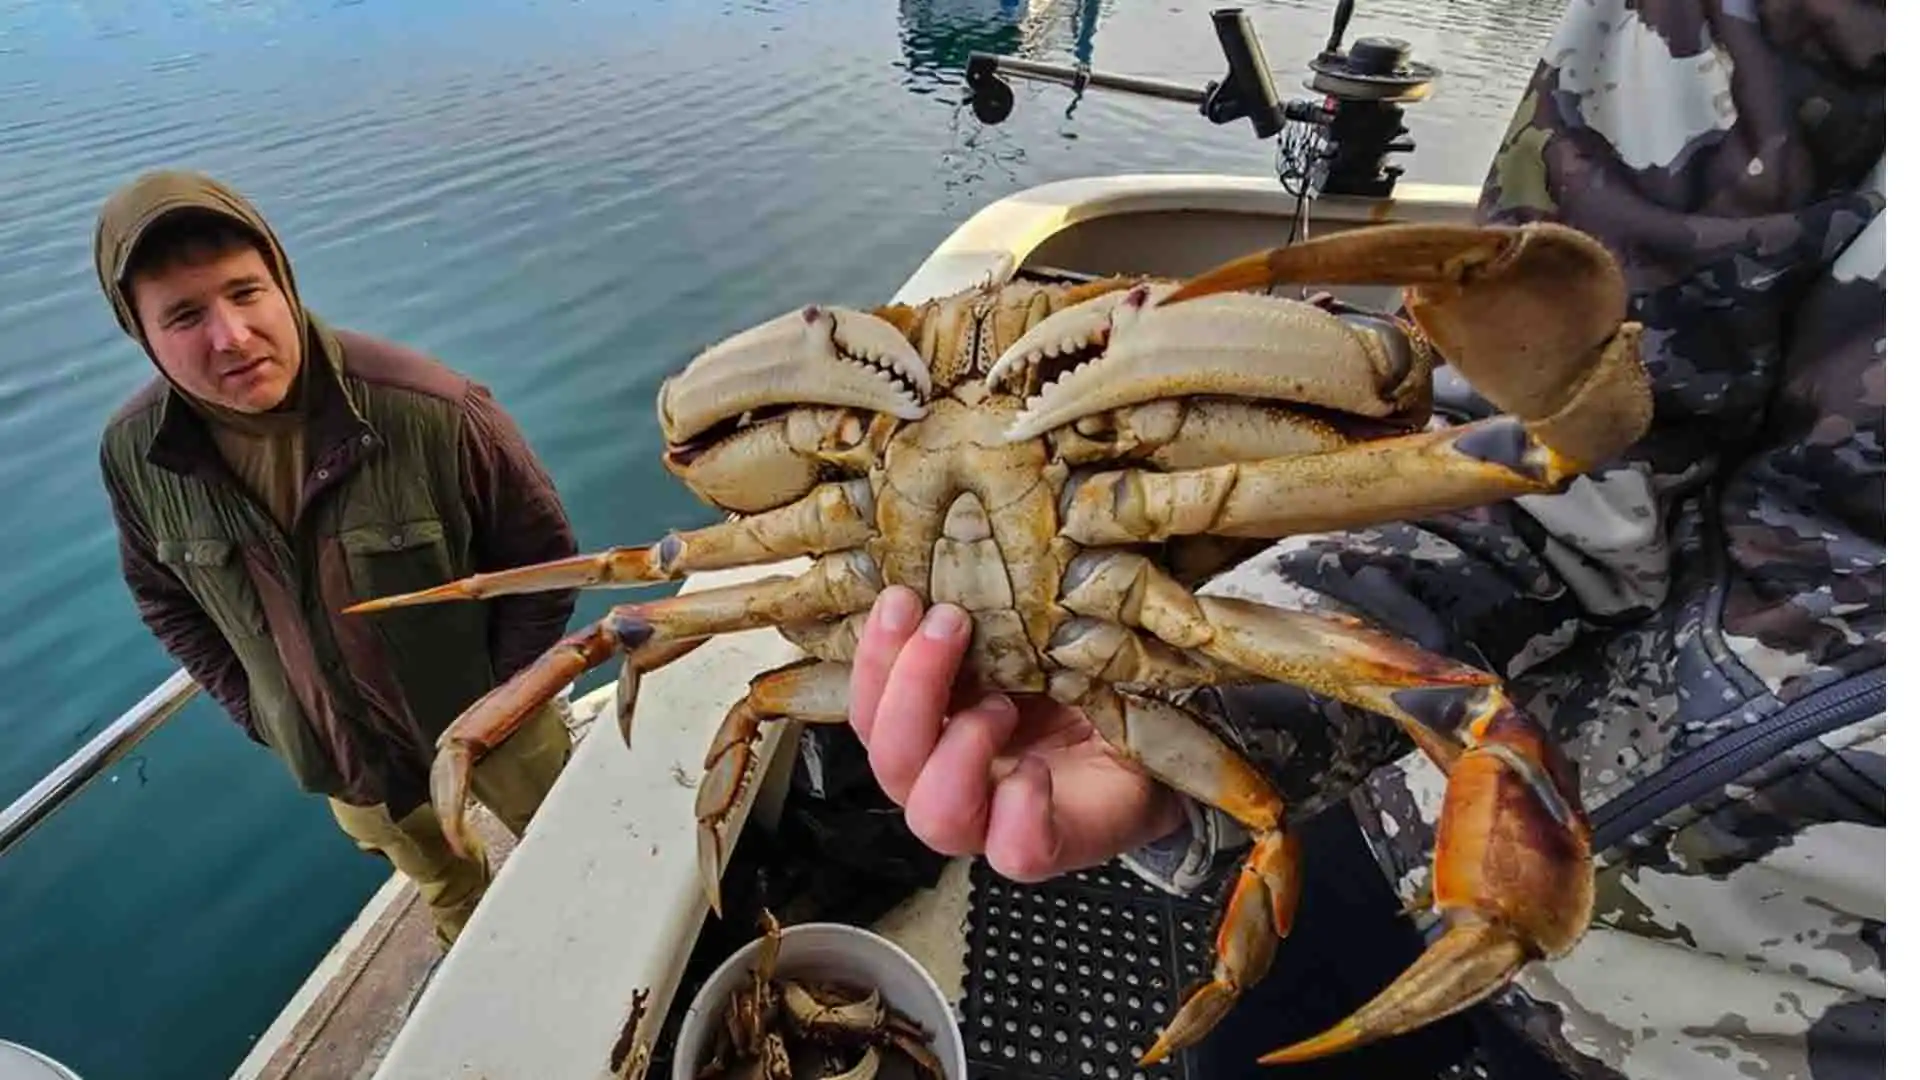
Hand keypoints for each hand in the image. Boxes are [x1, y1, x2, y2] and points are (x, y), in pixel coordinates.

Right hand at [849, 586, 1187, 881]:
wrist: (1153, 745)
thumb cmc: (1078, 693)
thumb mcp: (1026, 646)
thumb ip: (985, 626)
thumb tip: (950, 565)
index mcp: (929, 734)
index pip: (869, 712)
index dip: (873, 660)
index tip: (903, 599)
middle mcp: (947, 784)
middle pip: (888, 762)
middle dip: (910, 687)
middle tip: (950, 623)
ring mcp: (993, 824)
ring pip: (932, 815)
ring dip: (959, 747)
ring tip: (1004, 705)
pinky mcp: (1049, 848)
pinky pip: (1015, 852)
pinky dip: (1021, 808)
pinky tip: (1040, 770)